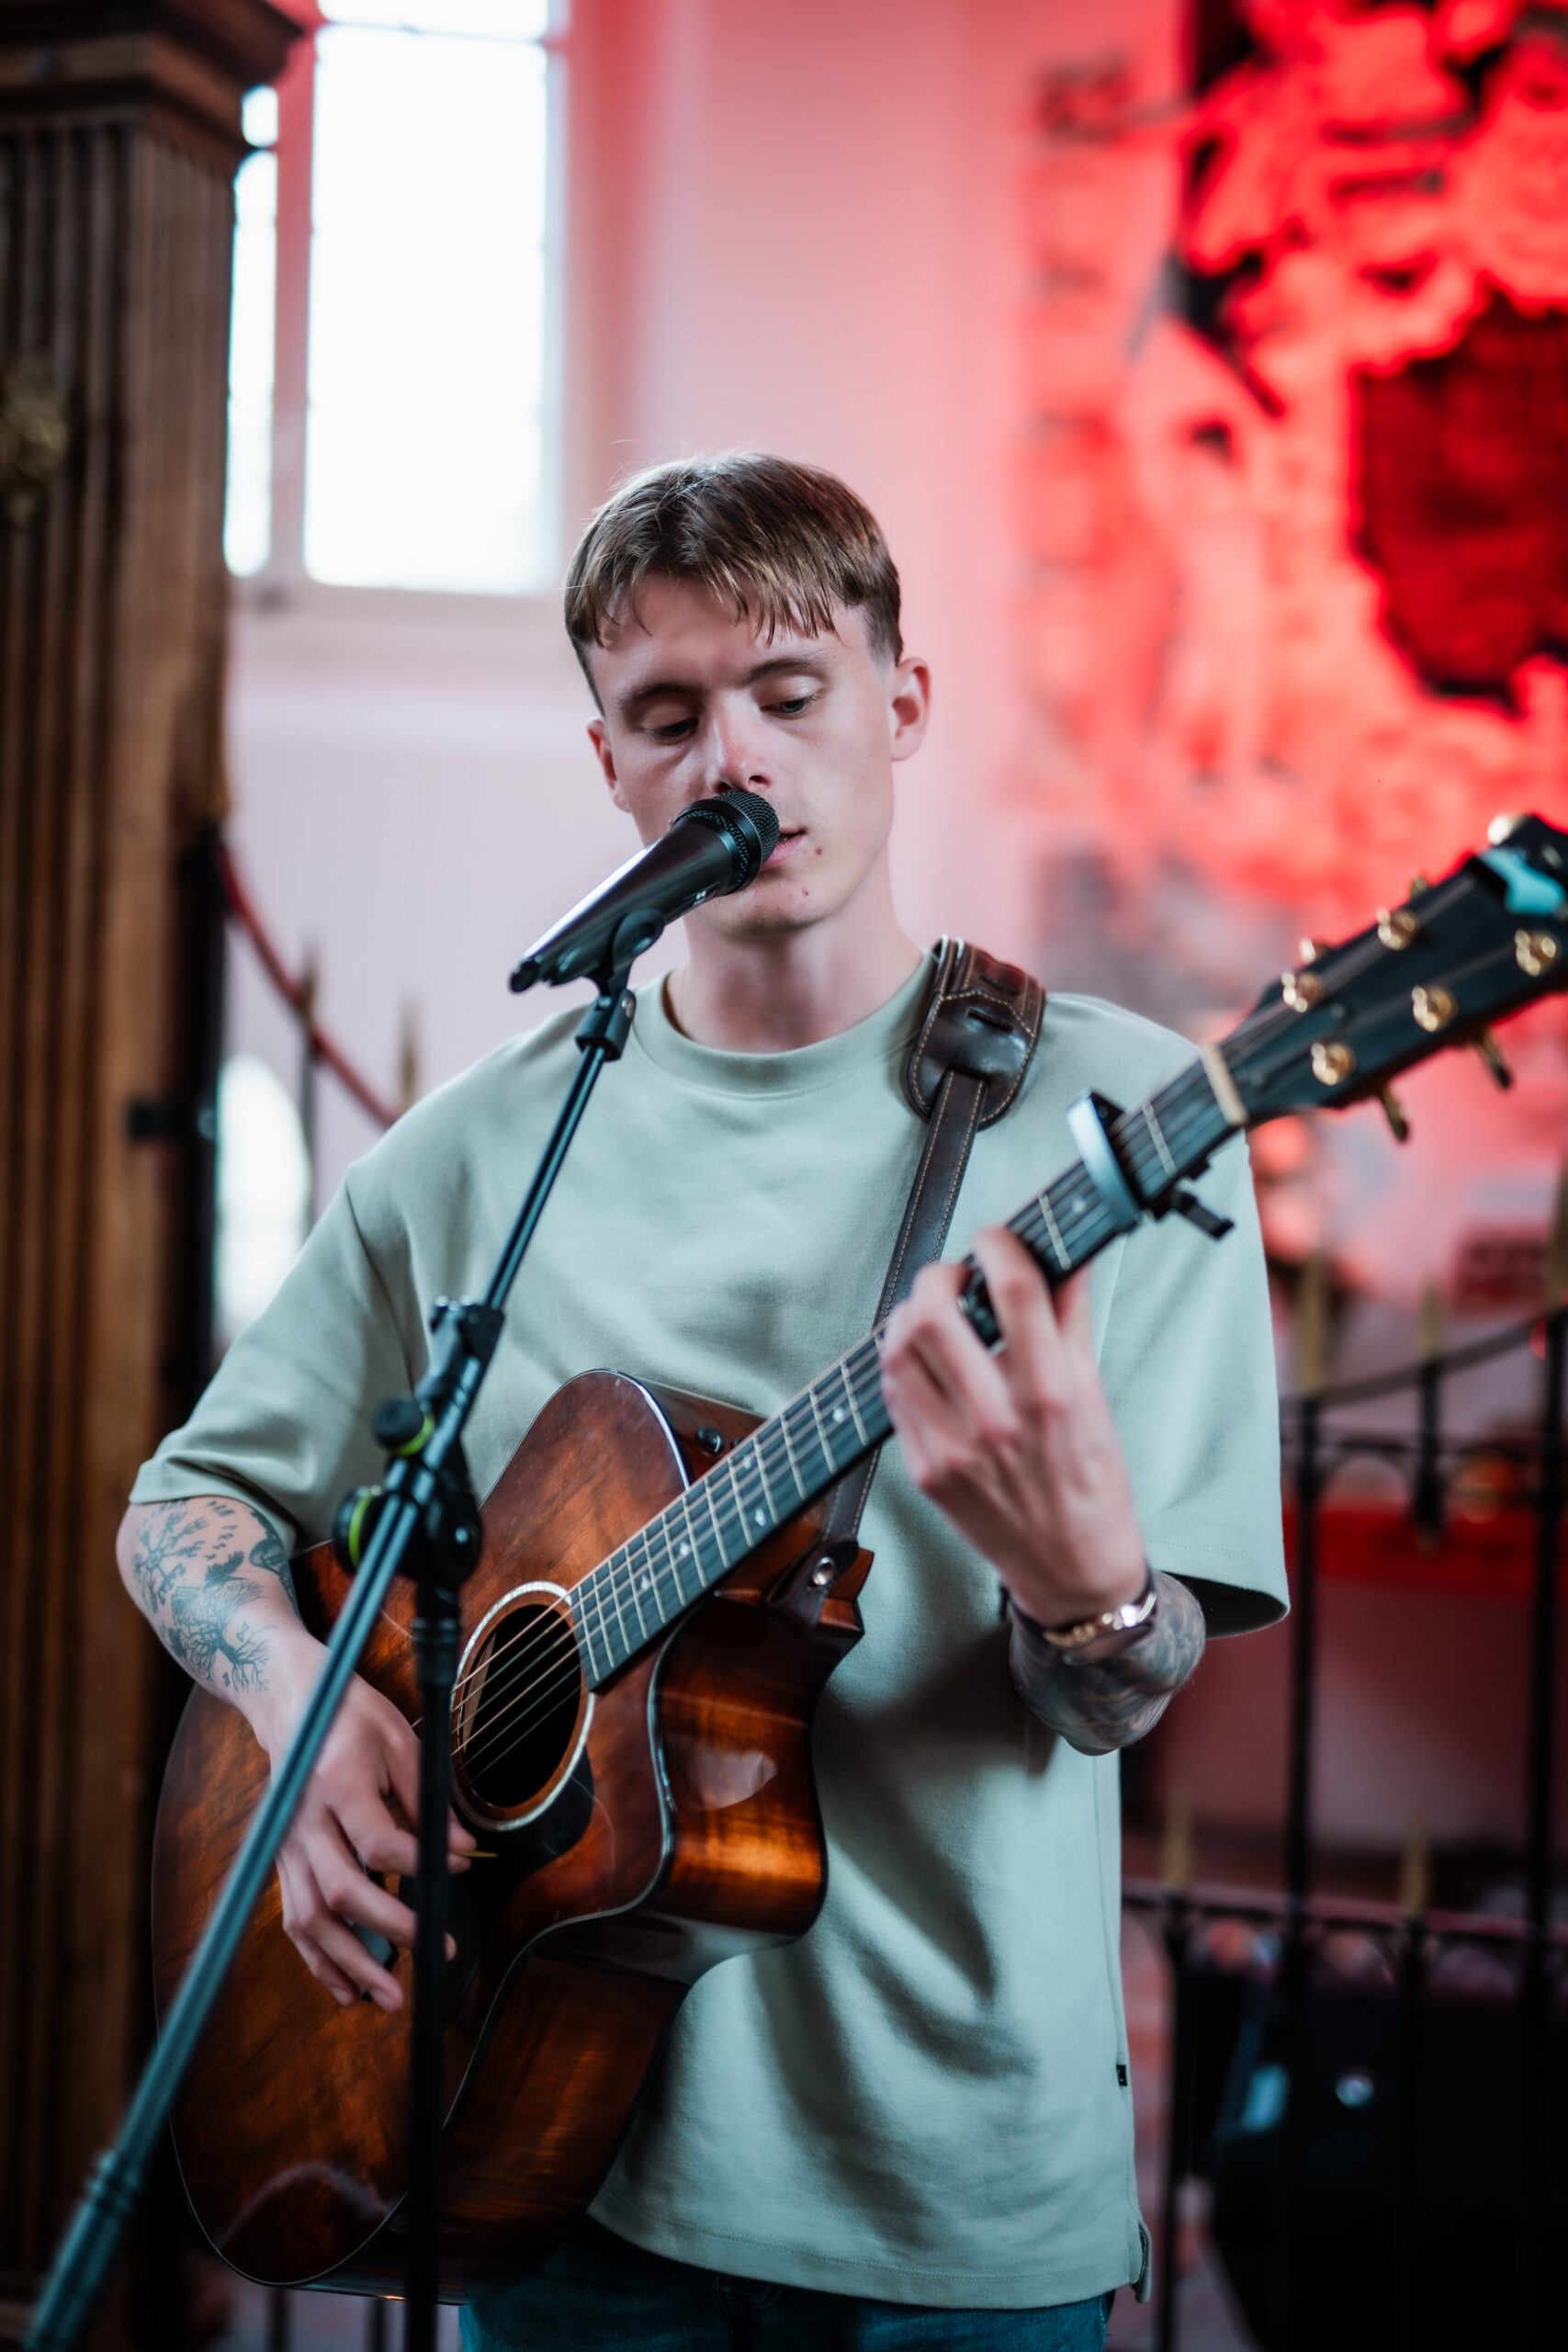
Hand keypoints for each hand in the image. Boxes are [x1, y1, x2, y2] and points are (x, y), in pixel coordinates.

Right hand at [251, 1634, 475, 2010]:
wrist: (291, 1706)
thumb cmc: (352, 1718)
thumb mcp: (400, 1740)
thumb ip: (428, 1798)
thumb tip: (463, 1848)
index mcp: (338, 1782)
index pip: (379, 1842)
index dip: (422, 1863)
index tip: (459, 1868)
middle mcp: (304, 1821)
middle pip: (342, 1891)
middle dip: (392, 1930)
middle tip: (437, 1950)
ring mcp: (286, 1846)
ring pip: (311, 1919)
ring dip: (351, 1964)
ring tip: (391, 1997)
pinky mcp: (282, 1863)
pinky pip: (295, 1921)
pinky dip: (319, 1961)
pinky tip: (347, 1990)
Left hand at [879, 1226, 1146, 1627]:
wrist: (1070, 1569)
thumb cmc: (1090, 1482)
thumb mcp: (1095, 1397)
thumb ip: (1071, 1319)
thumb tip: (1066, 1256)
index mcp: (1053, 1395)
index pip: (1015, 1292)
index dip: (1000, 1246)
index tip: (996, 1238)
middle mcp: (998, 1421)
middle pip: (937, 1314)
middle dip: (939, 1275)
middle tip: (955, 1274)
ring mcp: (953, 1449)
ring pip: (899, 1350)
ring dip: (911, 1313)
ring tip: (933, 1311)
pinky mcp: (924, 1471)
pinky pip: (893, 1394)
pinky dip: (902, 1360)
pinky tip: (924, 1356)